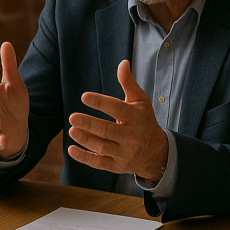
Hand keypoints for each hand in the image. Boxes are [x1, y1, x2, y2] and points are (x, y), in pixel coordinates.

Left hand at [66, 60, 168, 181]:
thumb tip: (122, 62)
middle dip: (90, 124)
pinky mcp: (117, 166)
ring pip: (102, 147)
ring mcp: (124, 153)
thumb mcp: (140, 101)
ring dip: (86, 140)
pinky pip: (100, 163)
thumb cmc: (144, 121)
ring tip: (72, 130)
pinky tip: (72, 150)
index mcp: (135, 118)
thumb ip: (129, 83)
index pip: (117, 109)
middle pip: (108, 131)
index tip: (85, 96)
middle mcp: (131, 137)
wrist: (157, 153)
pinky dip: (85, 158)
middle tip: (72, 117)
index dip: (101, 103)